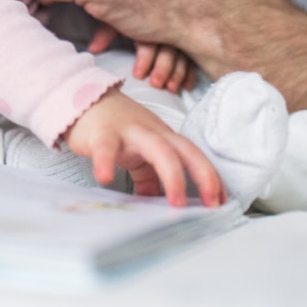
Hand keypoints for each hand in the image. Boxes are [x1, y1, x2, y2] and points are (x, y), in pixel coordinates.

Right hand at [64, 90, 224, 207]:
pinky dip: (107, 162)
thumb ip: (150, 179)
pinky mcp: (104, 133)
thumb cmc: (116, 129)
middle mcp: (153, 132)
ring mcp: (130, 131)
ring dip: (172, 175)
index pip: (194, 156)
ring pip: (158, 148)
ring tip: (176, 203)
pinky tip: (105, 178)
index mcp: (165, 138)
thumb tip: (158, 205)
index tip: (221, 203)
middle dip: (203, 175)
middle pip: (185, 150)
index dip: (211, 178)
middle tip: (211, 205)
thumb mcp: (139, 154)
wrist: (84, 100)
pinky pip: (107, 147)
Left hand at [88, 26, 194, 92]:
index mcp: (147, 19)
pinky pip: (193, 57)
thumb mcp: (117, 17)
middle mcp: (166, 26)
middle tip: (156, 84)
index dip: (144, 58)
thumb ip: (107, 32)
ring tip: (171, 89)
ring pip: (183, 54)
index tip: (138, 75)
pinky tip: (187, 86)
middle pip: (169, 48)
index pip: (149, 40)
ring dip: (178, 73)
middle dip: (163, 68)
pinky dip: (191, 72)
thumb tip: (94, 49)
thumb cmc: (130, 8)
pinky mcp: (188, 42)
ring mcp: (179, 34)